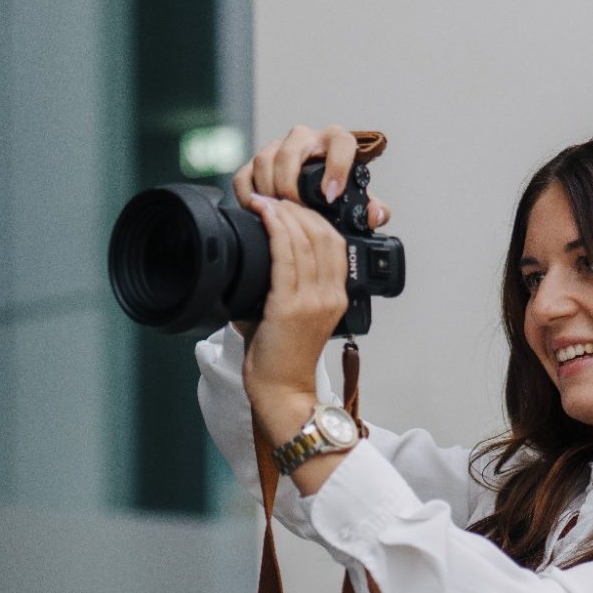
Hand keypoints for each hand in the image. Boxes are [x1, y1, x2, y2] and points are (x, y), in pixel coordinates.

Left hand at [237, 194, 350, 418]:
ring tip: (266, 201)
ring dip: (283, 214)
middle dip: (299, 209)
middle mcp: (329, 297)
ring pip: (304, 240)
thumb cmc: (283, 362)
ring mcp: (312, 301)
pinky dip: (274, 229)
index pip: (335, 243)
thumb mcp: (294, 318)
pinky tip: (264, 215)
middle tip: (276, 198)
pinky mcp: (290, 307)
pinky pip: (286, 256)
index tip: (291, 207)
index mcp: (336, 298)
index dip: (315, 218)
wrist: (282, 394)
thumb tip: (256, 265)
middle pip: (323, 234)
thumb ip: (284, 288)